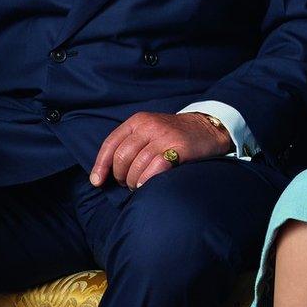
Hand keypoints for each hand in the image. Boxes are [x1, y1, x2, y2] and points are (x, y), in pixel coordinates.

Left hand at [90, 111, 234, 188]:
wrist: (208, 129)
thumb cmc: (174, 136)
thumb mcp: (149, 131)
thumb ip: (130, 144)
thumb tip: (106, 171)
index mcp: (138, 121)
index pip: (110, 144)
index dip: (101, 165)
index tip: (97, 182)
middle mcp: (149, 126)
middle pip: (122, 157)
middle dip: (120, 176)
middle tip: (127, 183)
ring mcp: (164, 136)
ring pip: (137, 165)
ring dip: (134, 181)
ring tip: (138, 185)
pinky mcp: (178, 148)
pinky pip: (155, 168)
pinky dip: (147, 180)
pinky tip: (148, 184)